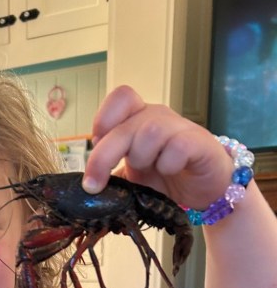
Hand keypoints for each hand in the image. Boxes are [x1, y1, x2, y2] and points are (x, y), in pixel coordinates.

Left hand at [83, 85, 232, 210]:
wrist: (204, 189)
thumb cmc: (165, 179)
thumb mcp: (131, 176)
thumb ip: (110, 174)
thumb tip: (84, 187)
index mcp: (138, 119)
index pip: (120, 98)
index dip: (103, 119)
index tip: (96, 145)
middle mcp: (157, 118)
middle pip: (125, 125)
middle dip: (103, 157)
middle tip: (94, 185)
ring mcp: (179, 128)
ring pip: (149, 132)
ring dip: (141, 158)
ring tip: (150, 171)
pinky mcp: (199, 143)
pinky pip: (177, 147)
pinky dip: (168, 164)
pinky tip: (170, 171)